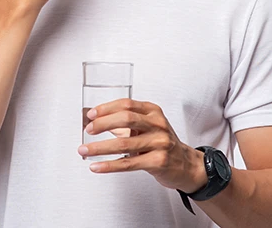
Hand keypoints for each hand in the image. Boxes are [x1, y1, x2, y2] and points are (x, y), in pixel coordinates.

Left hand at [78, 98, 207, 192]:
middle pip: (126, 118)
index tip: (91, 114)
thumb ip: (125, 122)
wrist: (186, 164)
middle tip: (89, 130)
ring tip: (85, 150)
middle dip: (103, 123)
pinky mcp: (158, 161)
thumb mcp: (148, 126)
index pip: (126, 104)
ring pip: (124, 143)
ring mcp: (160, 142)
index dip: (106, 108)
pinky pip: (128, 163)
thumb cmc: (162, 142)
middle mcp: (157, 124)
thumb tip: (97, 121)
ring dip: (100, 147)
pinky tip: (97, 166)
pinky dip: (109, 165)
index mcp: (153, 111)